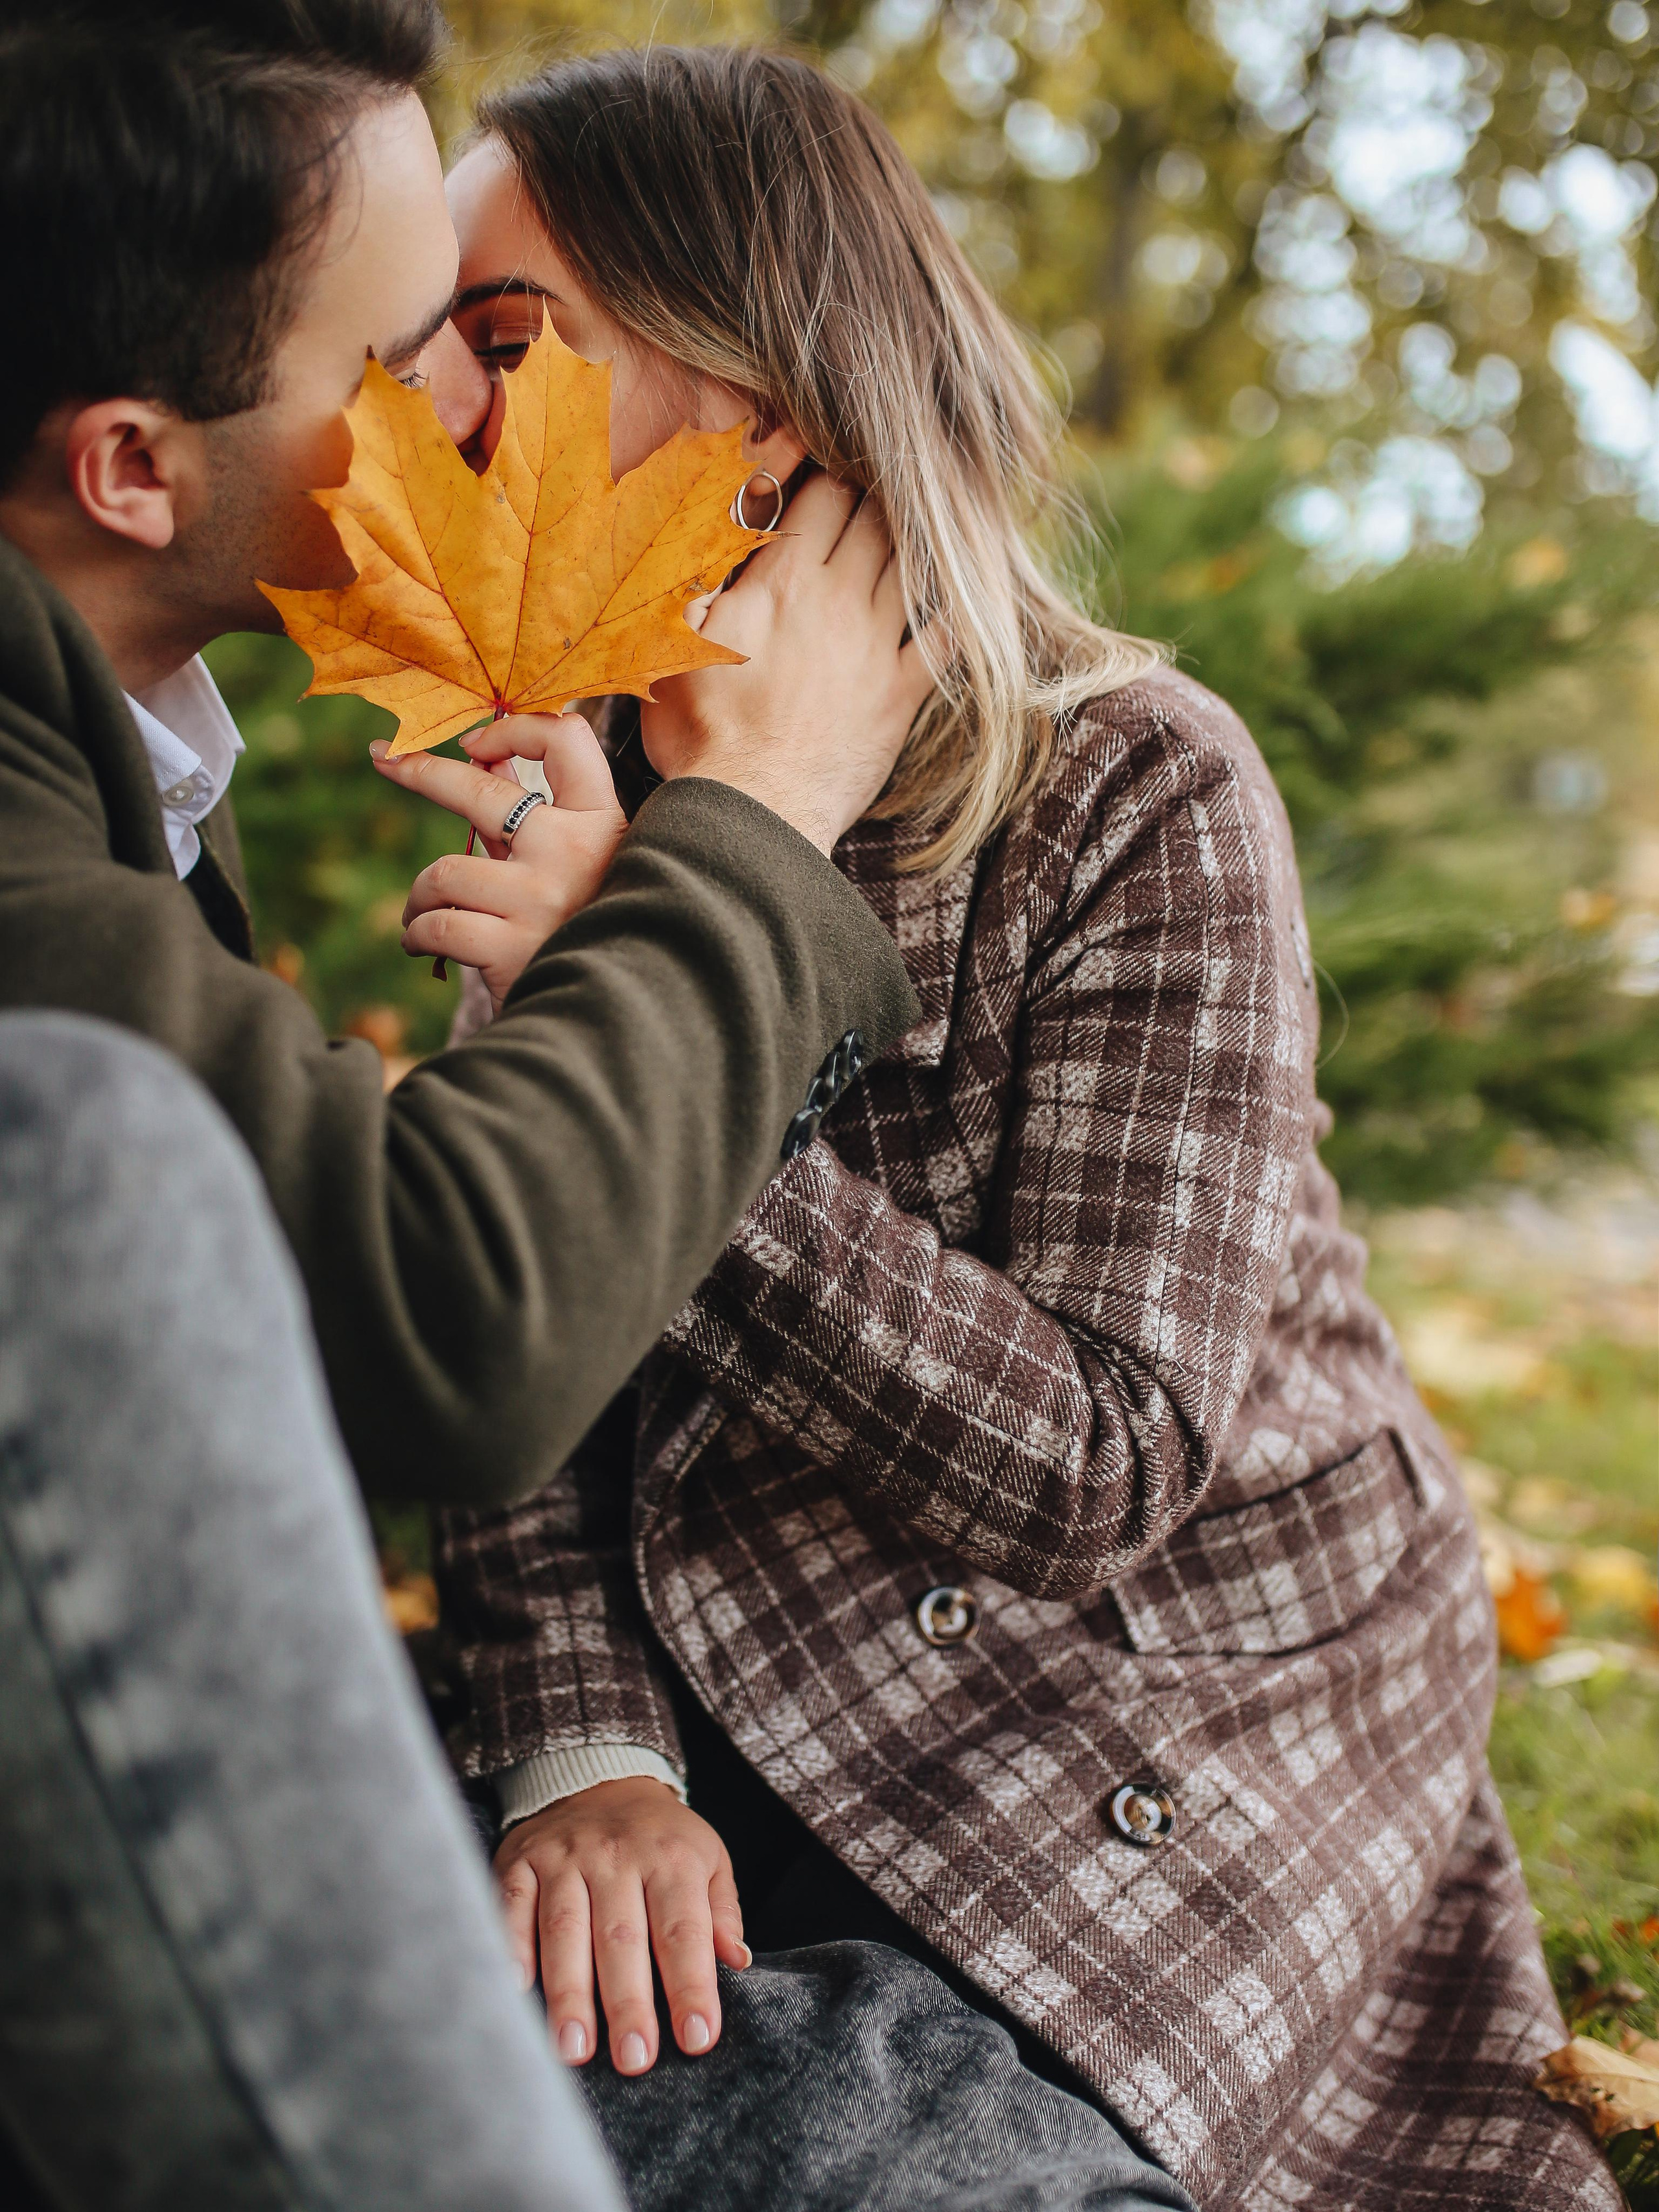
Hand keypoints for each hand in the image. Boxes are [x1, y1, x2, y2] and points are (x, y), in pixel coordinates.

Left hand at [370, 714, 626, 1013]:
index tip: (474, 741)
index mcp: (601, 822)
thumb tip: (482, 747)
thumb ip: (531, 809)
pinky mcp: (511, 947)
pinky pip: (436, 925)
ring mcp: (542, 899)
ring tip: (420, 915)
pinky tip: (421, 944)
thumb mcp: (566, 862)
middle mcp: (575, 852)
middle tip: (385, 759)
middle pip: (479, 790)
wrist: (602, 1014)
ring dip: (419, 896)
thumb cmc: (577, 927)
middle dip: (420, 771)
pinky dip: (417, 934)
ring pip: (444, 872)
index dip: (514, 728)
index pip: (567, 739)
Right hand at [494, 1778, 748, 2074]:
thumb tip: (739, 1962)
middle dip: (628, 2003)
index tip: (698, 2039)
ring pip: (565, 1928)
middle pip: (622, 1937)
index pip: (684, 1931)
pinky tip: (515, 1992)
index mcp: (671, 1859)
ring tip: (573, 2050)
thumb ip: (722, 1911)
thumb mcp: (708, 1859)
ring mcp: (564, 1857)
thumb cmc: (661, 1838)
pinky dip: (511, 1947)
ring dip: (568, 1992)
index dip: (692, 1985)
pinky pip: (512, 1905)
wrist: (598, 1776)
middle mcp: (616, 1855)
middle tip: (634, 2060)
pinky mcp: (521, 1861)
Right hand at [642, 474, 936, 854]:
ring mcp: (875, 646)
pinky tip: (966, 592)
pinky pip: (945, 639)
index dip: (828, 469)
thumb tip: (700, 526)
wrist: (751, 814)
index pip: (820, 495)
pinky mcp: (900, 694)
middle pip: (872, 519)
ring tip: (918, 517)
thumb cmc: (699, 735)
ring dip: (916, 535)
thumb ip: (691, 580)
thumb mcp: (668, 646)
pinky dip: (958, 609)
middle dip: (874, 493)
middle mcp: (837, 599)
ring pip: (910, 564)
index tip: (830, 457)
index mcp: (782, 579)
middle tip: (876, 480)